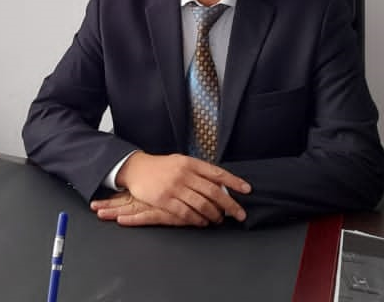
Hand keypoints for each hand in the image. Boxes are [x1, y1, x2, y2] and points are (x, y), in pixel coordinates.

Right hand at [97, 152, 249, 225]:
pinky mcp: (165, 200)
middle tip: (239, 213)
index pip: (217, 173)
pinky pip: (186, 213)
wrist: (136, 168)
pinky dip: (198, 220)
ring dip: (214, 214)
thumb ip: (198, 171)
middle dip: (229, 204)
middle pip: (213, 191)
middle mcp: (184, 174)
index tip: (247, 190)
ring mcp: (174, 187)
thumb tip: (219, 184)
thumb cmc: (161, 166)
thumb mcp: (181, 161)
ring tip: (219, 219)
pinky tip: (203, 222)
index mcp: (190, 163)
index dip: (234, 182)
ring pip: (202, 204)